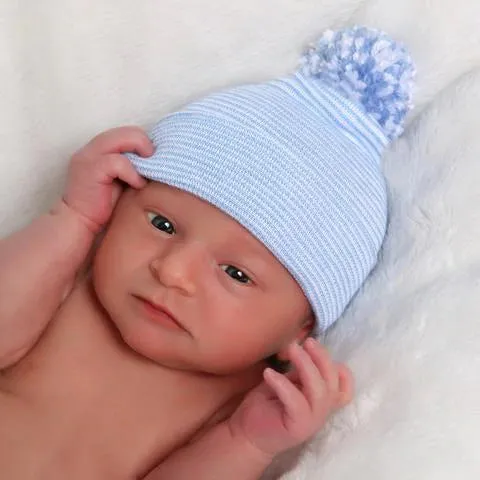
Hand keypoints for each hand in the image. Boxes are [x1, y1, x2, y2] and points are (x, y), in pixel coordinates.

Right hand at [62, 126, 153, 232]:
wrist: (80, 222)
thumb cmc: (105, 205)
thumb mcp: (123, 180)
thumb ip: (134, 166)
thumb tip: (159, 161)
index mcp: (101, 147)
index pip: (129, 133)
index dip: (145, 144)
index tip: (156, 160)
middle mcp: (93, 147)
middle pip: (130, 131)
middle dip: (147, 146)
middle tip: (155, 165)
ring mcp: (90, 155)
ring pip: (125, 138)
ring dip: (143, 156)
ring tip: (146, 174)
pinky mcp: (92, 168)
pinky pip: (119, 162)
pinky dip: (133, 173)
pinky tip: (138, 185)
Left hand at [228, 338, 353, 457]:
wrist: (247, 436)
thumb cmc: (266, 406)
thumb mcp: (287, 383)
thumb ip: (298, 371)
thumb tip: (300, 347)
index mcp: (321, 400)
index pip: (344, 387)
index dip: (339, 368)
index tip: (317, 349)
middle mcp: (321, 411)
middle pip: (333, 383)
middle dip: (322, 357)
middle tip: (306, 341)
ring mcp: (311, 421)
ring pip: (320, 391)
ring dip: (306, 366)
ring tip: (291, 350)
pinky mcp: (296, 427)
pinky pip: (296, 402)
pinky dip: (283, 384)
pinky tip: (268, 373)